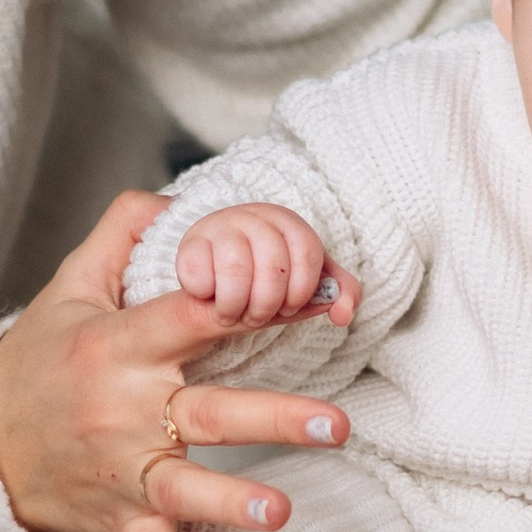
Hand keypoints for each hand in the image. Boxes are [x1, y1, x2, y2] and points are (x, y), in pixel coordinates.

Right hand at [0, 189, 355, 531]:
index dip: (257, 300)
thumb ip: (123, 234)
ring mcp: (122, 472)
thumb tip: (177, 195)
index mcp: (119, 346)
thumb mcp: (69, 287)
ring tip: (279, 511)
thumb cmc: (39, 362)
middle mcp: (125, 411)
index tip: (323, 295)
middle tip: (334, 424)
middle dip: (271, 418)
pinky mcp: (119, 522)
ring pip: (184, 489)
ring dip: (231, 502)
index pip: (197, 315)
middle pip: (206, 412)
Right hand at [176, 205, 357, 331]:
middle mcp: (255, 216)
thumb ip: (338, 293)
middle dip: (266, 306)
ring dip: (235, 306)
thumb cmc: (267, 272)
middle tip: (256, 316)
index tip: (289, 307)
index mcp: (288, 222)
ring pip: (236, 272)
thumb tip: (342, 315)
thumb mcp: (306, 279)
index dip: (300, 292)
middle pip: (273, 268)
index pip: (307, 255)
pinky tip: (208, 296)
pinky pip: (200, 278)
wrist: (217, 259)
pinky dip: (206, 297)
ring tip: (231, 313)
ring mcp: (220, 226)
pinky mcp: (189, 242)